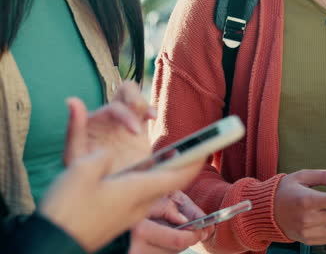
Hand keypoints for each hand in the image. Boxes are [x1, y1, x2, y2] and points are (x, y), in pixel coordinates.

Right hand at [39, 98, 202, 252]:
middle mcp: (139, 204)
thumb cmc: (68, 208)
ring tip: (167, 159)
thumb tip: (112, 154)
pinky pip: (140, 200)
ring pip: (155, 192)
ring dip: (165, 176)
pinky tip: (135, 177)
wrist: (53, 243)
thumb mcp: (81, 170)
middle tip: (190, 149)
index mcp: (138, 189)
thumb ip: (104, 156)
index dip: (194, 160)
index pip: (178, 175)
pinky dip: (147, 185)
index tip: (206, 147)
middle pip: (170, 183)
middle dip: (182, 166)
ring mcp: (130, 215)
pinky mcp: (119, 221)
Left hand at [65, 81, 155, 171]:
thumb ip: (74, 129)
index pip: (113, 106)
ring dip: (145, 103)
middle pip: (126, 91)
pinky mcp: (140, 134)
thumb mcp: (75, 156)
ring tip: (151, 116)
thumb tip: (72, 99)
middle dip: (136, 97)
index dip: (125, 114)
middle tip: (143, 111)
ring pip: (138, 100)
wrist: (101, 193)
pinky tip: (154, 121)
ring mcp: (126, 124)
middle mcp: (110, 118)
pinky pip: (147, 116)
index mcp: (94, 120)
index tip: (134, 131)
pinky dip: (152, 113)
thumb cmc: (83, 176)